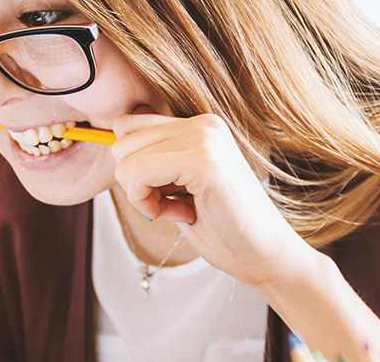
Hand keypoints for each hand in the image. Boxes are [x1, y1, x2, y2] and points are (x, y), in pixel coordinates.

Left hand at [112, 111, 308, 286]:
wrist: (266, 256)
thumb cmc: (222, 228)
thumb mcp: (180, 185)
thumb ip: (156, 161)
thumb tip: (113, 144)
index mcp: (199, 125)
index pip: (128, 126)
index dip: (134, 167)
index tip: (164, 194)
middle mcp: (203, 123)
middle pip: (121, 141)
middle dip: (134, 182)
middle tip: (171, 205)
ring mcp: (205, 138)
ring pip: (125, 159)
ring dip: (142, 195)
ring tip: (180, 210)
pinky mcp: (204, 161)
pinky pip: (138, 174)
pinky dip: (147, 204)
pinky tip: (182, 215)